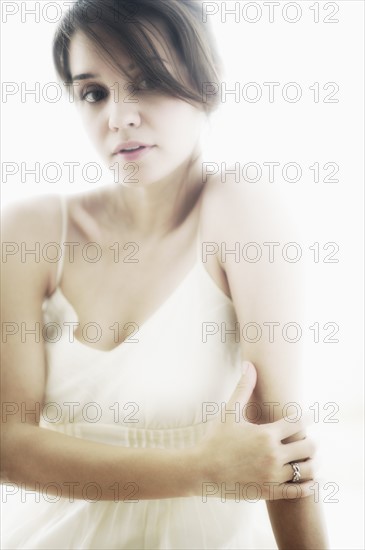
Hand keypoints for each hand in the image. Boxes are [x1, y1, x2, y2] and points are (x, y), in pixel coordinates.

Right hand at [196, 362, 315, 500]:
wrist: (201, 471)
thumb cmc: (215, 439)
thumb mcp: (229, 412)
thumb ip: (243, 388)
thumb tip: (249, 364)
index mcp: (266, 434)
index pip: (298, 422)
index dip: (305, 417)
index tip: (305, 417)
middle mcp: (273, 455)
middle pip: (309, 446)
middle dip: (311, 440)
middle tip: (307, 438)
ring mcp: (273, 475)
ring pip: (308, 469)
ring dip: (312, 462)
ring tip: (308, 458)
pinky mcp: (270, 491)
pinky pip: (299, 490)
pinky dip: (308, 485)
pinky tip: (309, 479)